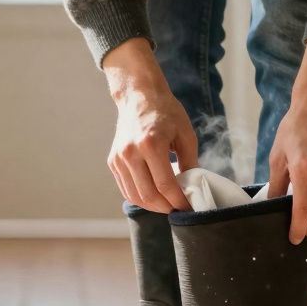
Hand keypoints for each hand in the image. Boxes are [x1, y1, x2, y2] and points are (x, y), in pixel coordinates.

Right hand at [102, 39, 198, 211]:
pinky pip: (126, 189)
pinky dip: (140, 197)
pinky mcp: (113, 162)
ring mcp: (119, 158)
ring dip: (153, 206)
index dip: (178, 201)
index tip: (189, 208)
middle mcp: (130, 152)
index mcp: (150, 144)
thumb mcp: (186, 134)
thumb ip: (190, 162)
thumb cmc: (165, 111)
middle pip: (148, 195)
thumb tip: (193, 188)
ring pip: (135, 196)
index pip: (165, 185)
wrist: (139, 96)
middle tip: (179, 209)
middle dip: (166, 208)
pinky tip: (153, 196)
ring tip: (167, 205)